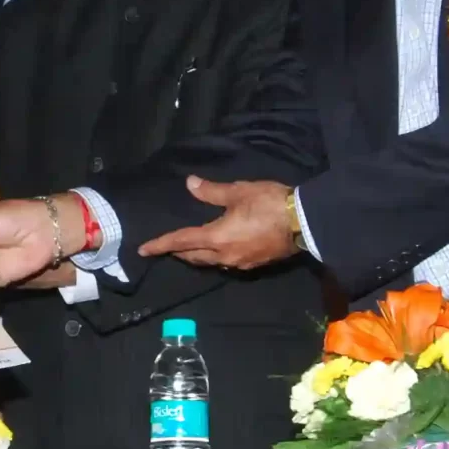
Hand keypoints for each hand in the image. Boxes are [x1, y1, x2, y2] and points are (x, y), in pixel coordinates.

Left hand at [137, 177, 299, 269]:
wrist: (304, 222)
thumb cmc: (269, 203)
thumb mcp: (238, 192)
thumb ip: (211, 191)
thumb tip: (190, 184)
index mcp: (216, 237)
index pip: (181, 242)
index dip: (161, 244)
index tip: (143, 250)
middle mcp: (224, 256)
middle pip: (194, 257)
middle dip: (178, 253)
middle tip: (167, 247)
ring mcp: (240, 263)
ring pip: (211, 262)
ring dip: (198, 256)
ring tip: (190, 248)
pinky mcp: (254, 264)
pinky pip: (227, 263)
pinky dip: (217, 256)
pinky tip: (220, 249)